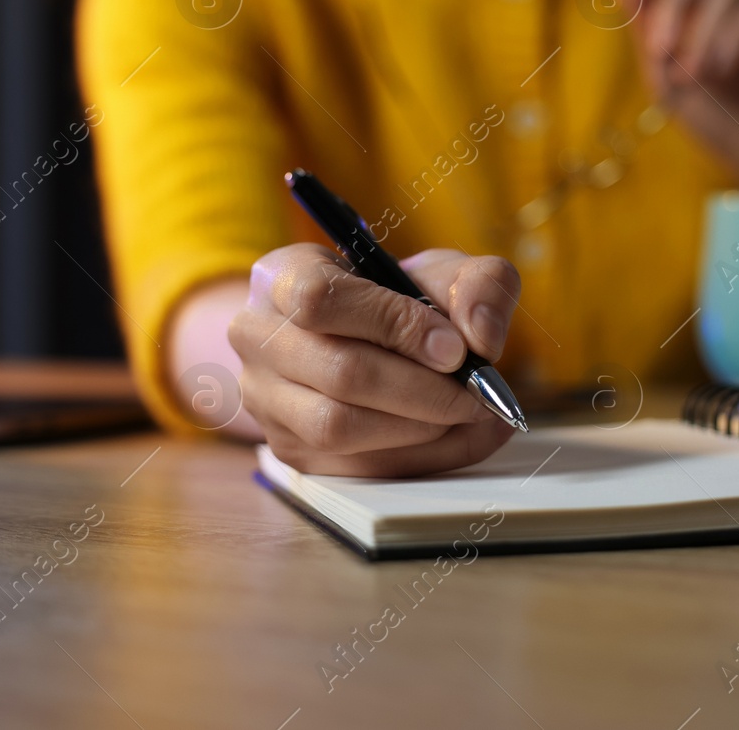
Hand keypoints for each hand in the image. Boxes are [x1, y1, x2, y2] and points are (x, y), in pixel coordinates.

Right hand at [229, 244, 519, 476]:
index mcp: (282, 276)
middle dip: (423, 389)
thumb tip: (482, 336)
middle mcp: (257, 337)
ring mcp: (264, 398)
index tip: (454, 348)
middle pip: (339, 372)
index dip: (393, 325)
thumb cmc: (394, 300)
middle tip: (477, 393)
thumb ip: (479, 284)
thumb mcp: (439, 272)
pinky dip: (417, 457)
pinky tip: (455, 437)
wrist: (350, 338)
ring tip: (468, 414)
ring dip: (418, 427)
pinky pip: (352, 466)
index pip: (321, 299)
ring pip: (338, 427)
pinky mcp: (287, 447)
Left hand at [624, 0, 738, 185]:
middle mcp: (728, 9)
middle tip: (659, 50)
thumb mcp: (670, 85)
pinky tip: (723, 69)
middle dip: (670, 5)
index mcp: (694, 17)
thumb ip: (649, 39)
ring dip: (700, 35)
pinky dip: (732, 37)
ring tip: (694, 77)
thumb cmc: (718, 124)